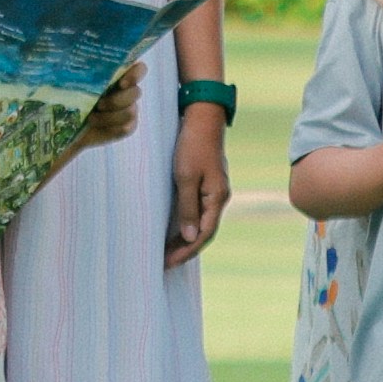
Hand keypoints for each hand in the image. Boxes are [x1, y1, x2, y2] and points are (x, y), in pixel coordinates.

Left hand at [74, 63, 143, 154]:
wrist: (69, 123)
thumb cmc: (71, 95)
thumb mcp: (75, 80)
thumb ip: (85, 71)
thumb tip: (82, 61)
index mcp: (120, 74)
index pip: (140, 69)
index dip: (135, 74)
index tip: (121, 83)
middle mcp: (129, 91)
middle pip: (136, 92)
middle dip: (116, 100)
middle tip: (99, 104)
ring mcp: (131, 109)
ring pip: (130, 112)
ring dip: (109, 116)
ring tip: (91, 117)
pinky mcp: (128, 126)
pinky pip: (125, 128)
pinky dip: (108, 127)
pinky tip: (95, 125)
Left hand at [165, 102, 230, 264]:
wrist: (203, 118)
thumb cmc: (193, 145)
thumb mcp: (186, 177)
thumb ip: (187, 208)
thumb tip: (189, 237)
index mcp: (217, 198)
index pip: (203, 234)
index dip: (186, 251)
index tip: (168, 263)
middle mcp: (218, 198)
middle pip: (203, 232)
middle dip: (185, 249)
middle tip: (164, 263)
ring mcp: (213, 191)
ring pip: (200, 223)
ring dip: (184, 238)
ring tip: (166, 251)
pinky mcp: (206, 184)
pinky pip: (197, 211)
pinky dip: (186, 223)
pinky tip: (174, 229)